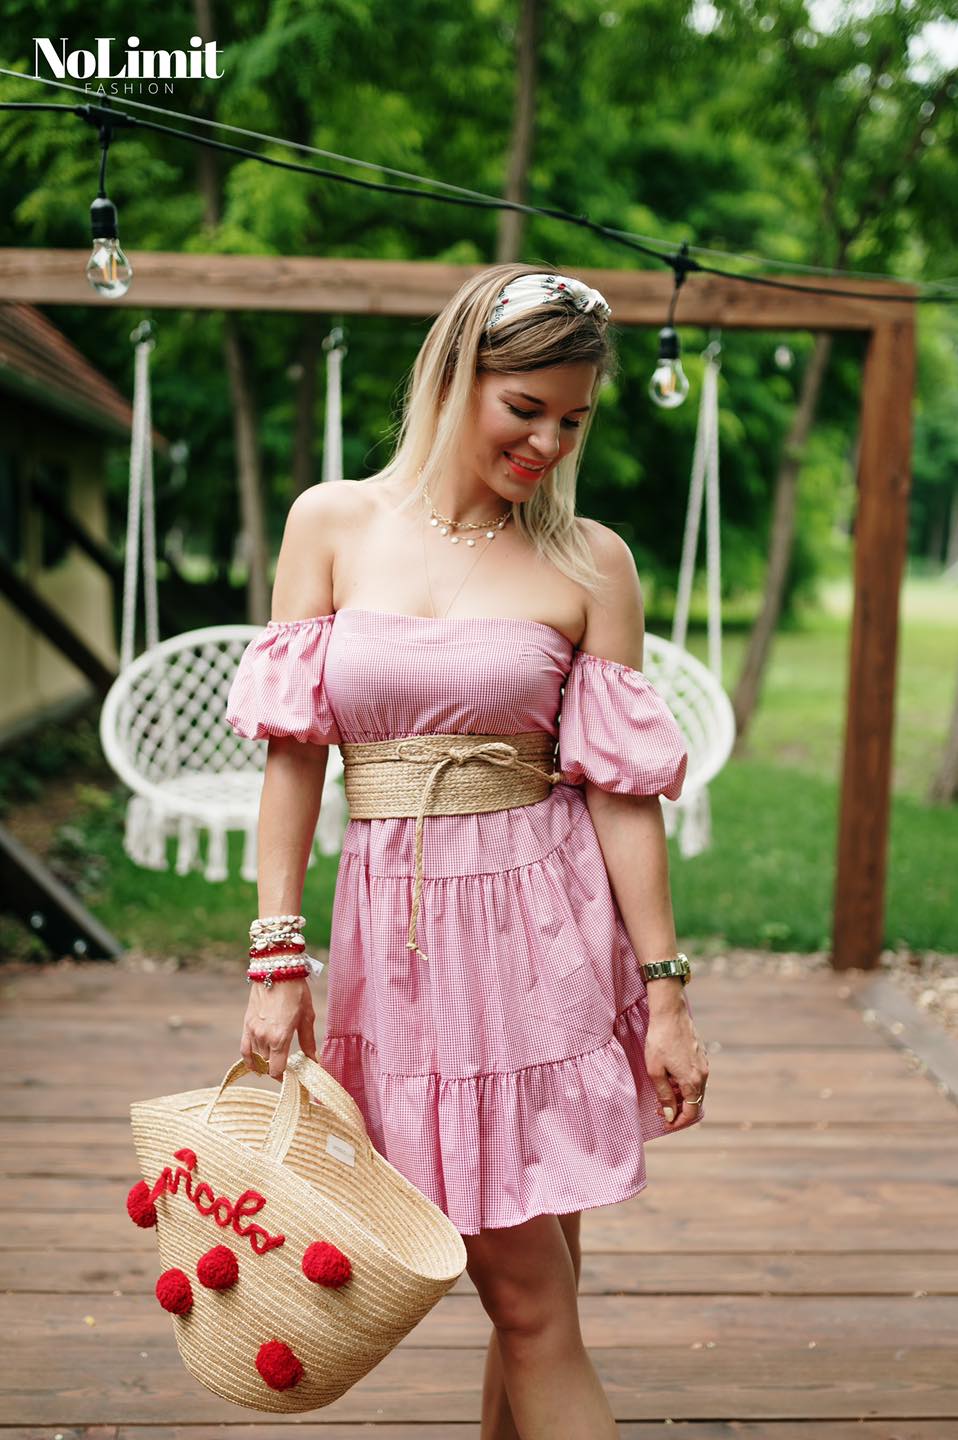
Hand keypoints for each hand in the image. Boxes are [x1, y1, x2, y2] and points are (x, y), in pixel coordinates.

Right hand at [241, 978, 318, 1080]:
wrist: (276, 970)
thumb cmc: (296, 991)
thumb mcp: (307, 1016)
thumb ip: (308, 1041)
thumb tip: (314, 1060)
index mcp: (280, 1038)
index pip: (276, 1070)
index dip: (284, 1078)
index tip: (292, 1077)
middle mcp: (263, 1038)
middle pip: (267, 1065)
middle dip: (277, 1068)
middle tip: (290, 1067)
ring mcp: (252, 1031)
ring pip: (257, 1058)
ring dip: (266, 1063)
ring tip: (278, 1062)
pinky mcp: (246, 1024)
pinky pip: (244, 1049)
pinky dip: (249, 1060)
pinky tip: (256, 1066)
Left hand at [644, 1000, 708, 1131]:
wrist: (670, 1013)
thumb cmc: (659, 1040)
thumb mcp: (655, 1071)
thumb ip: (664, 1096)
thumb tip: (670, 1115)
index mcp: (692, 1081)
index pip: (691, 1112)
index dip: (678, 1122)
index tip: (665, 1124)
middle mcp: (703, 1075)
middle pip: (694, 1102)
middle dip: (678, 1110)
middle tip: (659, 1109)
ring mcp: (703, 1064)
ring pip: (695, 1089)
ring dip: (680, 1096)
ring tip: (662, 1092)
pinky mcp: (701, 1055)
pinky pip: (695, 1077)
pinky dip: (684, 1084)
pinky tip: (669, 1077)